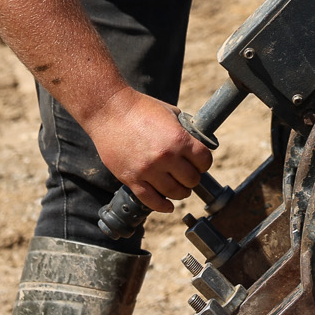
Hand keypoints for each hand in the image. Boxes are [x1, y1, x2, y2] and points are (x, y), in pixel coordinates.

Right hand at [84, 89, 211, 213]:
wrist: (109, 111)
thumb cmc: (140, 108)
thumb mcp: (171, 113)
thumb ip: (184, 130)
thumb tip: (196, 141)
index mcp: (179, 139)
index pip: (204, 161)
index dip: (204, 163)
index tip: (201, 164)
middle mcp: (166, 157)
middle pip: (191, 180)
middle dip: (193, 179)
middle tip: (190, 176)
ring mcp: (148, 170)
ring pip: (173, 192)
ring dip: (180, 193)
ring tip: (180, 189)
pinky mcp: (131, 179)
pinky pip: (150, 200)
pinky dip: (162, 206)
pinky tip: (168, 206)